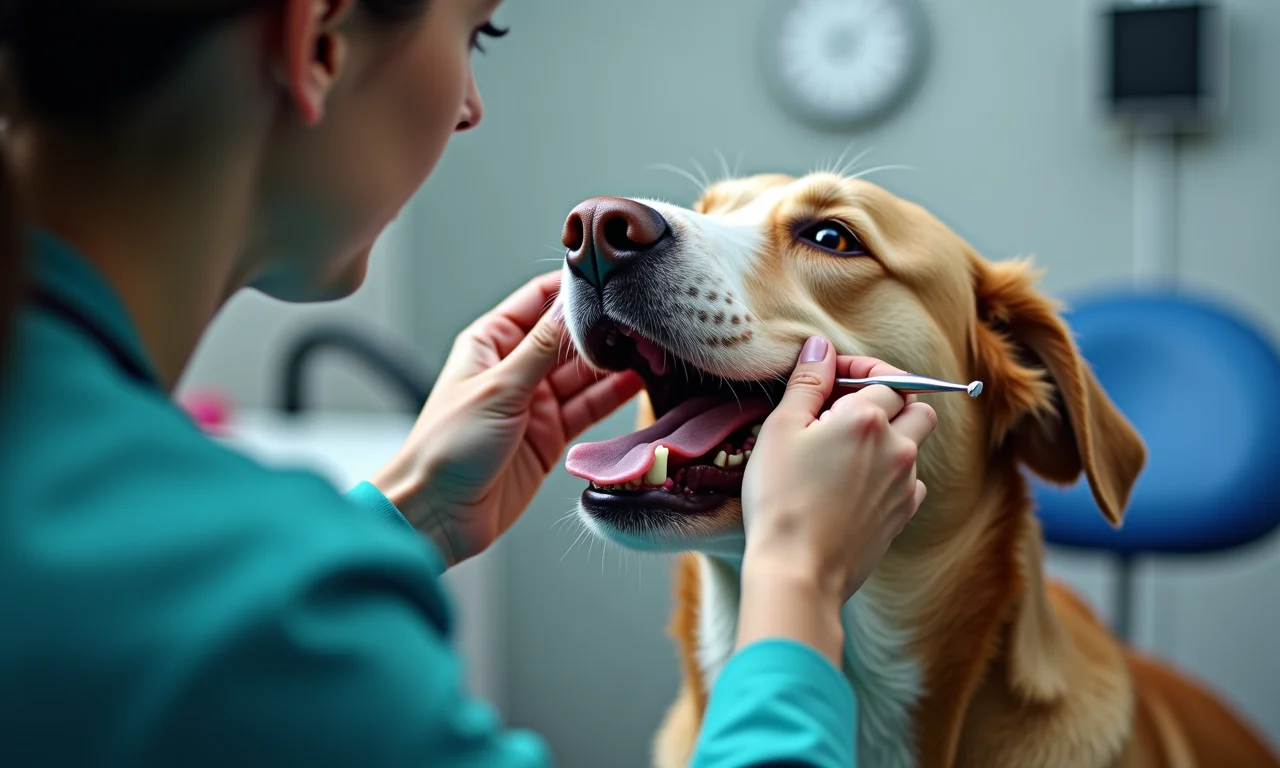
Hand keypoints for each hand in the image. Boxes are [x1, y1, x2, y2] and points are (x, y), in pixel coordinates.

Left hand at [372, 272, 642, 567]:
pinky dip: (612, 397)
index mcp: (489, 343)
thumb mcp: (499, 388)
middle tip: (641, 318)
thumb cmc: (446, 447)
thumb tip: (572, 306)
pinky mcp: (551, 436)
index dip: (572, 290)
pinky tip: (638, 382)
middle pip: (567, 338)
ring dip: (614, 363)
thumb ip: (541, 348)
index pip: (537, 301)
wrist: (439, 515)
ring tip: (649, 348)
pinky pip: (588, 409)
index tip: (608, 277)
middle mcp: (514, 368)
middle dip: (603, 330)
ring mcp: (535, 403)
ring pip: (584, 374)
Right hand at [736, 336, 936, 662]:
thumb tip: (821, 347)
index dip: (858, 370)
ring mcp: (905, 484)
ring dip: (893, 436)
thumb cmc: (780, 498)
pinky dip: (893, 474)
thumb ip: (807, 383)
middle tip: (849, 409)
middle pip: (918, 406)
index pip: (885, 376)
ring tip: (849, 449)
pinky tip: (857, 483)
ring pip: (917, 444)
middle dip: (893, 398)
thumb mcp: (781, 430)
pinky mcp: (902, 516)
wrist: (798, 570)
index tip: (832, 377)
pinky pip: (912, 482)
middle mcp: (898, 447)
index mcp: (868, 419)